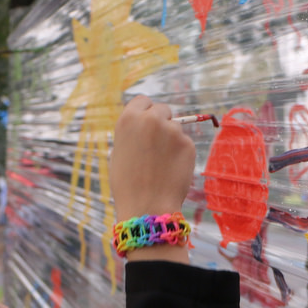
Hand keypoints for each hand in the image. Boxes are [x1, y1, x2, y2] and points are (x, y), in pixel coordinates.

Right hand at [110, 95, 194, 224]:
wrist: (146, 206)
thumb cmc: (127, 184)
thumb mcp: (119, 151)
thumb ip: (133, 133)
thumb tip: (144, 125)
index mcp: (129, 118)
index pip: (142, 100)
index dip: (144, 112)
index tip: (146, 123)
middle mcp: (151, 119)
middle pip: (162, 109)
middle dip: (161, 122)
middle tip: (156, 145)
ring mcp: (173, 130)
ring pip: (176, 127)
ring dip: (171, 139)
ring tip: (161, 164)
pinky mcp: (188, 144)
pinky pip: (185, 143)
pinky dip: (180, 154)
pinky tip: (171, 170)